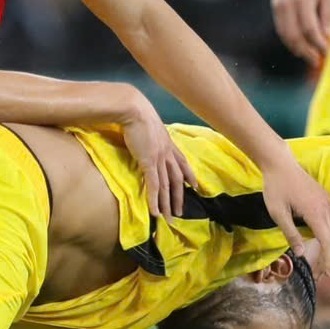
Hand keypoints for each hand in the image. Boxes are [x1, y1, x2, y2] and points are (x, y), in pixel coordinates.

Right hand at [121, 99, 193, 220]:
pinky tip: (155, 212)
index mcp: (168, 143)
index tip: (195, 186)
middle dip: (179, 197)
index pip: (183, 162)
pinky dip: (155, 200)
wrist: (134, 109)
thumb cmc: (138, 113)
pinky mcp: (148, 162)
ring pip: (167, 186)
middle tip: (180, 213)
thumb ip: (151, 134)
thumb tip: (147, 136)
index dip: (190, 175)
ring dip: (168, 204)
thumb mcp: (149, 124)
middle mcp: (167, 152)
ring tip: (169, 219)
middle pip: (177, 179)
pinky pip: (154, 185)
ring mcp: (159, 158)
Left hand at [258, 150, 329, 280]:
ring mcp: (326, 200)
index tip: (327, 274)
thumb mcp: (278, 213)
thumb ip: (291, 234)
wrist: (280, 163)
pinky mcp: (324, 196)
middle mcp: (325, 207)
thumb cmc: (275, 187)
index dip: (328, 260)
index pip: (327, 242)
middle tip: (326, 273)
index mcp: (315, 213)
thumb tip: (302, 254)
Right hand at [270, 0, 329, 65]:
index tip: (326, 52)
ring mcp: (278, 7)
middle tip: (316, 61)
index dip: (318, 44)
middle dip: (306, 52)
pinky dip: (289, 41)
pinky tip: (298, 46)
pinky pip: (281, 29)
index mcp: (302, 0)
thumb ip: (326, 15)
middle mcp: (287, 5)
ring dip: (297, 49)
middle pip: (295, 36)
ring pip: (285, 35)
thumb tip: (326, 37)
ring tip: (308, 56)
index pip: (310, 29)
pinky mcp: (274, 7)